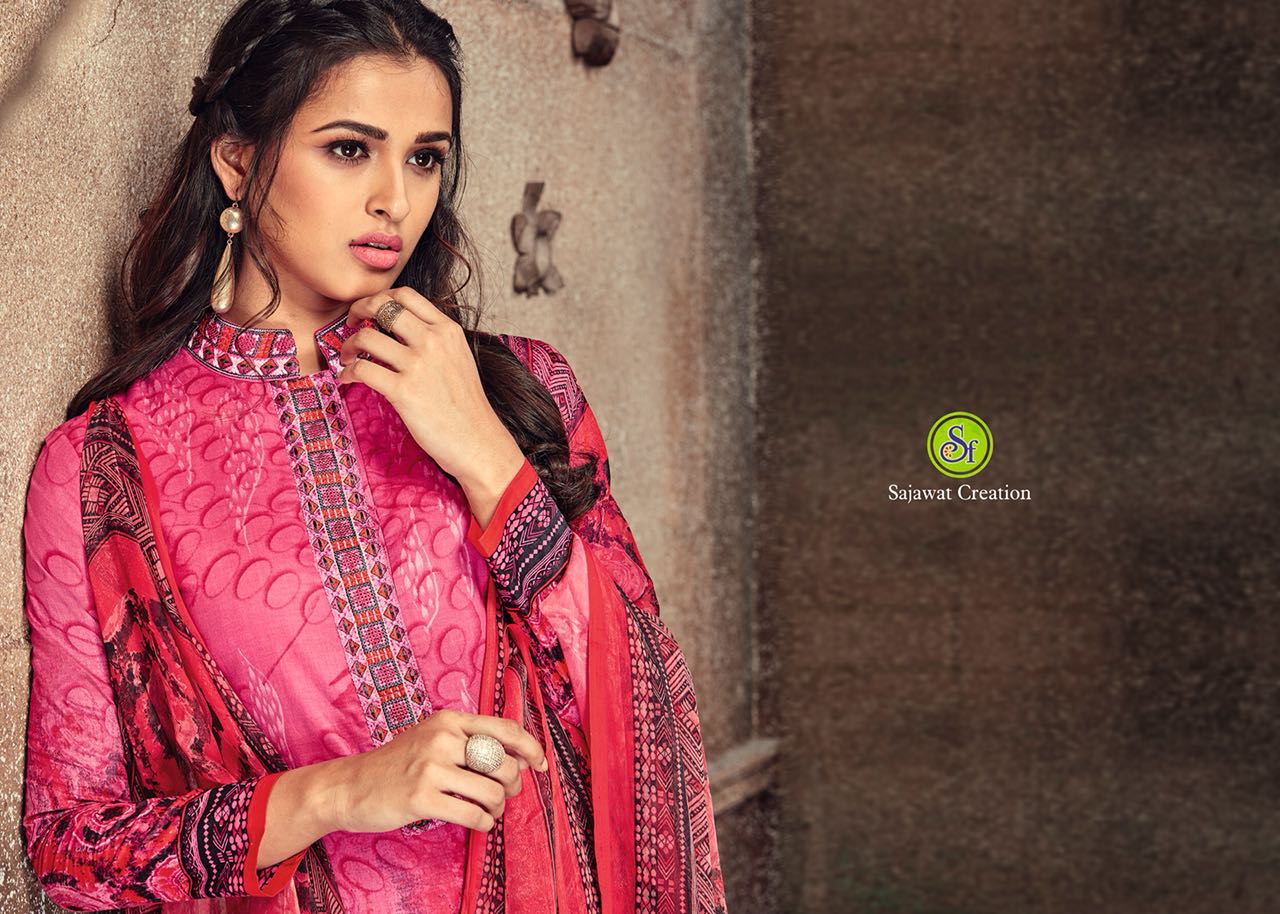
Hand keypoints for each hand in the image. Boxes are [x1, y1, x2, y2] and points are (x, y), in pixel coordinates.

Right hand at [331, 709, 548, 833]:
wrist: (350, 786)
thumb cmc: (398, 764)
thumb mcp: (432, 737)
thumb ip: (470, 741)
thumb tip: (520, 757)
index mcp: (449, 719)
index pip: (505, 728)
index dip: (531, 747)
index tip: (542, 764)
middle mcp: (442, 737)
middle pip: (504, 762)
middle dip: (514, 784)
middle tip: (505, 795)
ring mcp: (430, 767)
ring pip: (492, 791)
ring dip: (498, 807)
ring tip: (489, 811)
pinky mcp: (421, 797)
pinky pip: (473, 814)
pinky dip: (484, 823)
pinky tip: (479, 823)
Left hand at [337, 287, 525, 518]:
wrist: (477, 441)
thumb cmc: (466, 406)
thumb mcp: (459, 359)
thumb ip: (436, 340)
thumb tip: (400, 331)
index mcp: (448, 330)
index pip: (406, 295)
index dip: (379, 297)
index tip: (369, 309)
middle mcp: (433, 341)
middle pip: (382, 307)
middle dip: (358, 310)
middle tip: (351, 324)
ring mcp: (418, 365)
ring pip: (366, 337)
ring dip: (349, 345)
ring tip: (348, 357)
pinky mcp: (403, 391)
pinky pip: (362, 369)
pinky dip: (348, 372)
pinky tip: (348, 379)